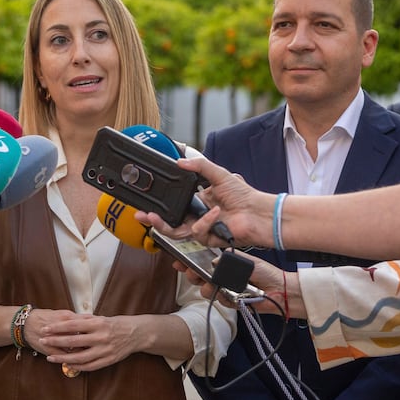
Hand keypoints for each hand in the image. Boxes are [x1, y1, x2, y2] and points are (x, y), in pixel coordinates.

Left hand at [39, 313, 138, 371]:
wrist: (136, 333)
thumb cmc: (115, 324)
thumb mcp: (100, 318)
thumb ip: (83, 320)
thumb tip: (64, 320)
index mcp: (97, 323)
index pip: (72, 325)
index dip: (57, 328)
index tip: (45, 329)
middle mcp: (100, 336)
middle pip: (73, 341)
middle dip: (55, 341)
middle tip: (42, 341)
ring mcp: (104, 350)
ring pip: (79, 357)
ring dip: (63, 358)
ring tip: (50, 357)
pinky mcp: (108, 360)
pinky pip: (89, 366)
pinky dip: (77, 366)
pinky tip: (67, 364)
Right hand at [137, 155, 273, 248]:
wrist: (258, 213)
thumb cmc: (244, 195)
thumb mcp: (218, 174)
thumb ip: (199, 166)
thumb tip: (179, 161)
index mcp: (199, 200)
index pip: (175, 203)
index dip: (160, 204)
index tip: (146, 202)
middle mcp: (198, 215)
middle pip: (170, 221)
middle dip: (153, 219)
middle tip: (141, 215)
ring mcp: (202, 228)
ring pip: (176, 231)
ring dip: (163, 225)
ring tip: (154, 218)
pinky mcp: (208, 238)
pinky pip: (196, 231)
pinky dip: (205, 220)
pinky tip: (215, 212)